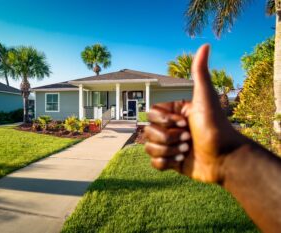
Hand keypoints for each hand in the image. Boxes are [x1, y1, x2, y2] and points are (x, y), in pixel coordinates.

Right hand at [144, 45, 246, 182]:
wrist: (225, 159)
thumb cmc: (216, 127)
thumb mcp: (205, 99)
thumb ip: (200, 73)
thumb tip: (205, 45)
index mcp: (174, 113)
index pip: (150, 114)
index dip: (164, 121)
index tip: (184, 122)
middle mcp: (170, 128)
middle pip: (148, 132)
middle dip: (168, 138)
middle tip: (188, 138)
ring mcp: (169, 145)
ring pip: (149, 148)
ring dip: (169, 151)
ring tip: (186, 150)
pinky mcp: (170, 161)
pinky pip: (154, 163)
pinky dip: (167, 163)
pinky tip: (181, 161)